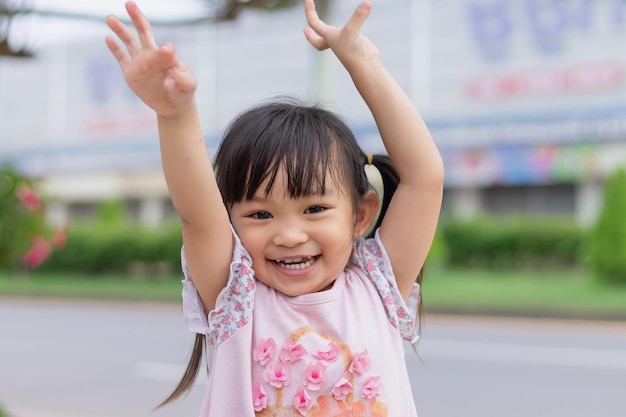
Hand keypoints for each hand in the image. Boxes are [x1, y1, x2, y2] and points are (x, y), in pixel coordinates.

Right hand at [105, 1, 196, 117]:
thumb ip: (181, 80)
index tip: (167, 54)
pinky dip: (114, 49)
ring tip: (110, 18)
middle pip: (143, 32)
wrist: (173, 104)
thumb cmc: (184, 92)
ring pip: (129, 42)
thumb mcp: (188, 86)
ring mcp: (140, 63)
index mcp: (168, 56)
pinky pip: (121, 58)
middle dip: (137, 18)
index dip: (165, 52)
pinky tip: (108, 38)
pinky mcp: (131, 74)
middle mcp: (152, 55)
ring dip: (120, 30)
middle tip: (129, 4)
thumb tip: (168, 81)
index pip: (165, 49)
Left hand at [303, 0, 379, 72]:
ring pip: (333, 37)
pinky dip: (349, 30)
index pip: (314, 23)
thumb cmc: (354, 52)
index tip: (308, 0)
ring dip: (329, 32)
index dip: (309, 11)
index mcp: (328, 37)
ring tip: (328, 28)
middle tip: (305, 30)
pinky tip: (355, 26)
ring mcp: (345, 43)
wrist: (365, 67)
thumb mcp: (353, 30)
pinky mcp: (355, 43)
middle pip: (318, 39)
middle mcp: (334, 41)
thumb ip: (358, 16)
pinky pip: (350, 34)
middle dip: (310, 35)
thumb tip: (367, 3)